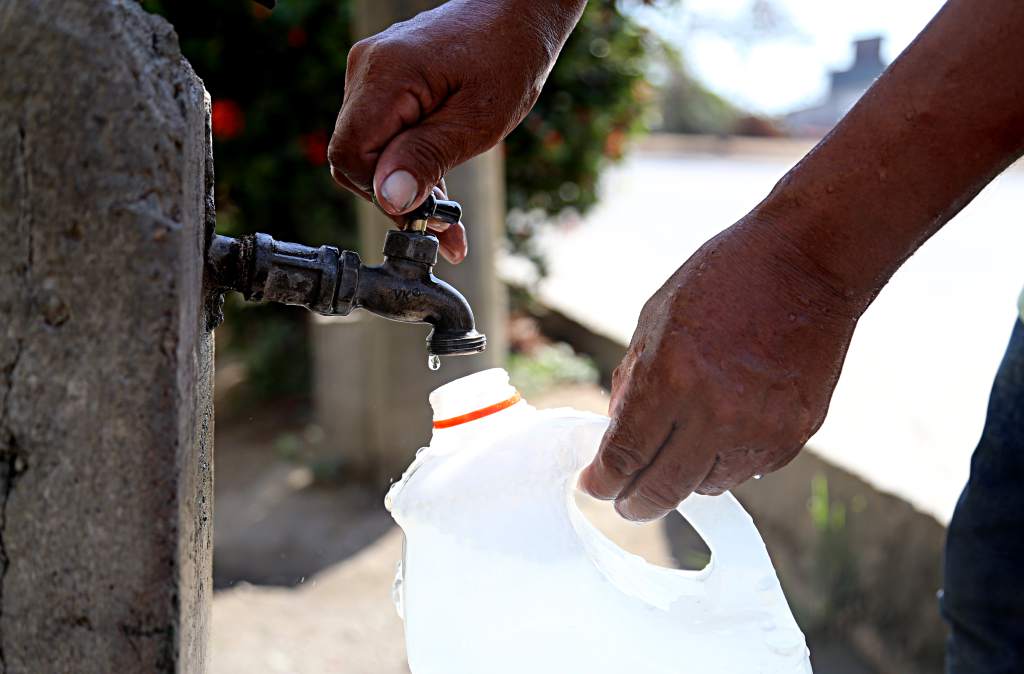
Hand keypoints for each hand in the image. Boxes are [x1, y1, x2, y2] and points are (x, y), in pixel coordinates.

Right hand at [329, 0, 584, 262]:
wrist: (518, 12)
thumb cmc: (508, 55)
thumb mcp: (477, 121)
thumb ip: (428, 158)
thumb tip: (390, 199)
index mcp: (386, 74)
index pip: (350, 153)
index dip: (381, 192)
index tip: (422, 213)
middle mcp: (367, 69)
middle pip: (355, 156)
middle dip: (396, 195)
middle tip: (443, 223)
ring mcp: (372, 74)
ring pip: (369, 151)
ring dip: (406, 185)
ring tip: (448, 214)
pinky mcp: (385, 82)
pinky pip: (384, 134)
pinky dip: (409, 164)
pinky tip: (438, 191)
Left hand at [579, 213, 864, 521]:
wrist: (809, 262)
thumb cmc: (723, 279)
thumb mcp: (656, 319)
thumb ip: (632, 382)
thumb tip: (617, 433)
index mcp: (670, 377)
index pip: (623, 457)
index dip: (601, 482)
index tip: (594, 486)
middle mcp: (713, 413)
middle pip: (661, 491)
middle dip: (633, 504)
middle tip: (624, 503)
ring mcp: (758, 429)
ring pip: (705, 488)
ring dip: (683, 479)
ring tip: (676, 455)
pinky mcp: (793, 435)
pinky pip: (745, 471)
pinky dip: (724, 462)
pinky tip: (721, 433)